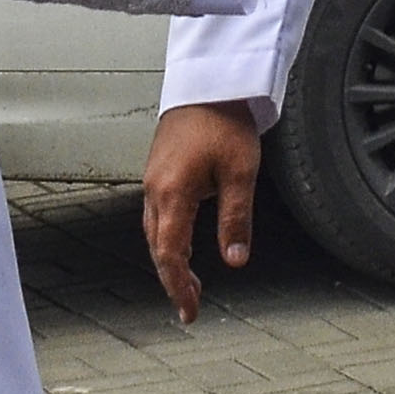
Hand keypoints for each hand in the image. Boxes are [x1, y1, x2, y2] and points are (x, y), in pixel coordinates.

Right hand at [142, 100, 262, 322]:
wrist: (210, 82)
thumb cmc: (224, 121)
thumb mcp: (240, 173)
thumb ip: (235, 219)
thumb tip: (234, 260)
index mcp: (172, 192)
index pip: (169, 253)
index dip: (178, 286)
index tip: (189, 311)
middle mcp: (155, 188)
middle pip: (157, 247)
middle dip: (173, 279)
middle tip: (191, 306)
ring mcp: (154, 178)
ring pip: (154, 231)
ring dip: (169, 259)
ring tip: (191, 282)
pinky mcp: (159, 170)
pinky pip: (157, 214)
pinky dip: (167, 237)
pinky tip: (183, 242)